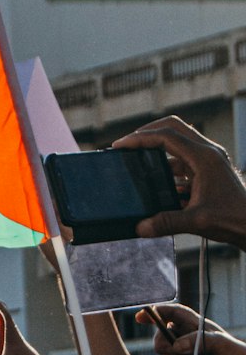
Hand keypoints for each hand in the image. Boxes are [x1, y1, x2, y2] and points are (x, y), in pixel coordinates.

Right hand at [113, 116, 245, 248]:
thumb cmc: (233, 219)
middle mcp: (208, 152)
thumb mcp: (197, 222)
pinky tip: (158, 183)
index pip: (167, 136)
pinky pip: (183, 159)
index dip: (140, 138)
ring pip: (178, 142)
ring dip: (157, 149)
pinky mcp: (209, 169)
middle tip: (128, 144)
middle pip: (172, 127)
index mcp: (204, 157)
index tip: (120, 145)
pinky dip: (168, 166)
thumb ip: (166, 223)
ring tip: (138, 162)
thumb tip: (140, 227)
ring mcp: (209, 159)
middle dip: (147, 132)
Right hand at [136, 303, 245, 354]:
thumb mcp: (218, 343)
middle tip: (177, 353)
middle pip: (160, 338)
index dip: (155, 312)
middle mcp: (187, 338)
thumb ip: (195, 341)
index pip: (171, 313)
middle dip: (166, 348)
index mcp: (195, 325)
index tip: (140, 317)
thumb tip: (175, 347)